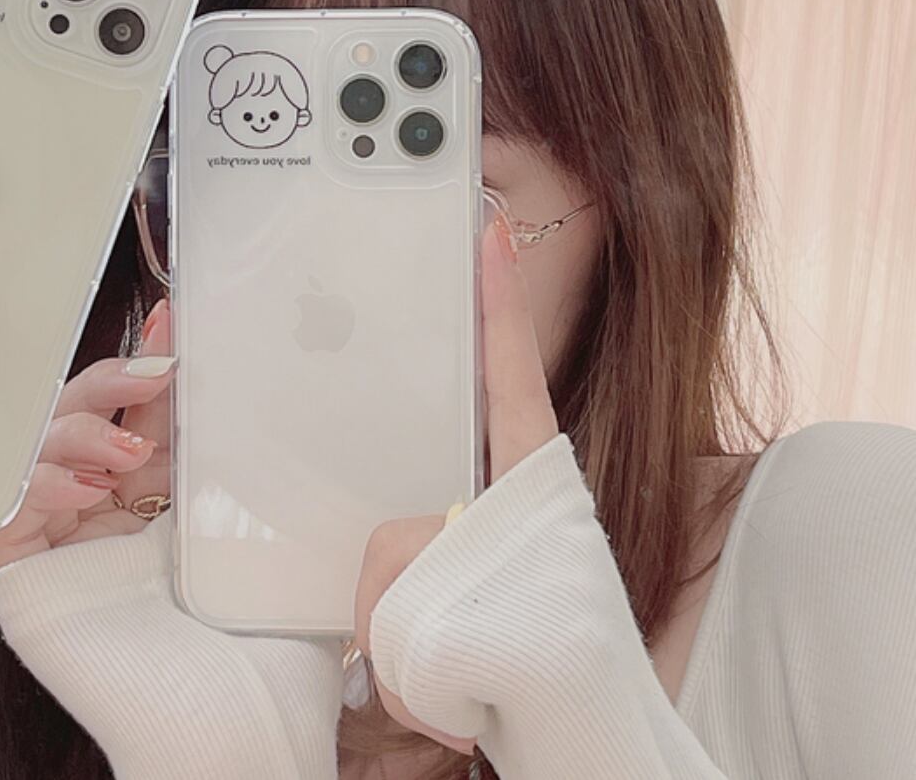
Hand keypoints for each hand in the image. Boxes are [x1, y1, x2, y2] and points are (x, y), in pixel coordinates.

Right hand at [0, 299, 173, 568]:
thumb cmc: (183, 584)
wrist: (179, 675)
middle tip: (155, 374)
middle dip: (110, 380)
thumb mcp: (186, 489)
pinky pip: (16, 500)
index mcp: (121, 460)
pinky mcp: (17, 550)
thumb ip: (176, 425)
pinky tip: (87, 489)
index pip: (118, 393)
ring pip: (37, 440)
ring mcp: (45, 511)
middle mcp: (79, 477)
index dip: (139, 356)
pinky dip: (50, 484)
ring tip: (128, 454)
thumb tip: (179, 351)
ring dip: (84, 435)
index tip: (172, 321)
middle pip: (70, 403)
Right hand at [353, 215, 559, 752]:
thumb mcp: (487, 599)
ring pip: (384, 570)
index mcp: (527, 476)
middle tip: (430, 624)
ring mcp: (466, 554)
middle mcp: (494, 504)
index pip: (508, 367)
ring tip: (461, 692)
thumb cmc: (559, 662)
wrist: (580, 744)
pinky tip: (444, 704)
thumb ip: (414, 562)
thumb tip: (377, 572)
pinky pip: (386, 619)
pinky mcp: (439, 601)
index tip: (490, 227)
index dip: (495, 296)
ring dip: (413, 650)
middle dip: (400, 567)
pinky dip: (409, 671)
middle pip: (405, 501)